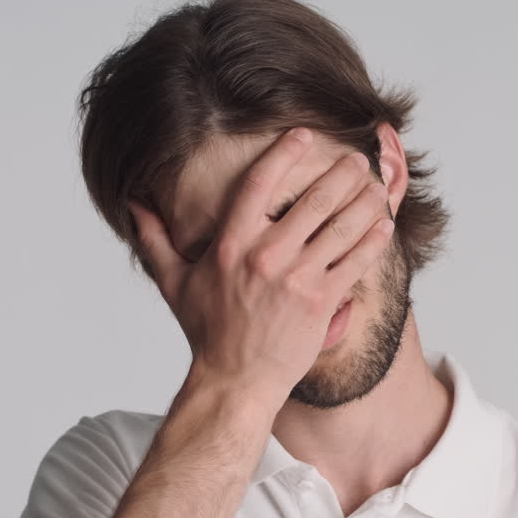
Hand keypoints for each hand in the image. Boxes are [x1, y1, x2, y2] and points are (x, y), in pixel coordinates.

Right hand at [127, 128, 395, 412]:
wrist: (235, 381)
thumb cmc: (207, 332)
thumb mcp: (174, 283)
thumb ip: (155, 240)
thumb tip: (133, 206)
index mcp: (231, 245)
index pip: (259, 183)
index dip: (284, 153)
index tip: (303, 135)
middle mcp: (265, 256)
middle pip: (312, 200)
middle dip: (340, 174)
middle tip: (355, 159)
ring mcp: (296, 278)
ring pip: (340, 226)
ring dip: (364, 201)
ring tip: (376, 186)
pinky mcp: (321, 301)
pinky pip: (355, 262)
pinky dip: (373, 240)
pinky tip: (384, 224)